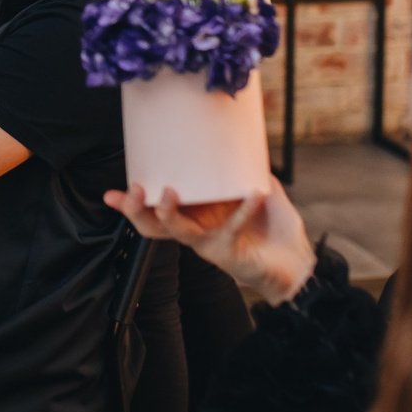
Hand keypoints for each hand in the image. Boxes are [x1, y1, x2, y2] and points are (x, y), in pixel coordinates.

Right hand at [104, 174, 315, 305]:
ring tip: (168, 192)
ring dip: (168, 212)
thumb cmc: (275, 234)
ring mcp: (209, 244)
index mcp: (197, 219)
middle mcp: (197, 233)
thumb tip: (246, 145)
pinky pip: (231, 227)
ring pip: (177, 231)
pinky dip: (243, 209)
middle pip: (153, 226)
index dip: (132, 205)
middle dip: (136, 210)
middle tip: (132, 190)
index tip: (112, 193)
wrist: (299, 267)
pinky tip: (253, 193)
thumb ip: (249, 172)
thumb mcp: (260, 193)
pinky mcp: (229, 253)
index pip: (156, 212)